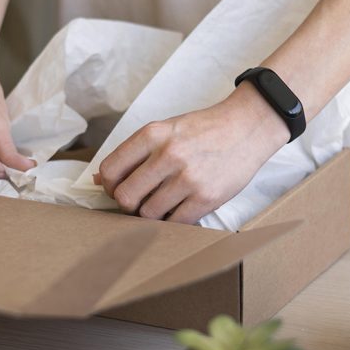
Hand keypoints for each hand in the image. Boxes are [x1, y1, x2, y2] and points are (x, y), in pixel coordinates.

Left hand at [96, 82, 289, 223]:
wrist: (248, 126)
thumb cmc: (204, 129)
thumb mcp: (166, 129)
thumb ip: (135, 153)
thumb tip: (102, 179)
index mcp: (153, 134)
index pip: (111, 170)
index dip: (110, 186)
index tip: (119, 188)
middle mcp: (168, 155)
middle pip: (125, 197)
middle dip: (128, 204)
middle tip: (140, 201)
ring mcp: (188, 178)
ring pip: (148, 214)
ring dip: (152, 214)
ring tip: (164, 204)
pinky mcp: (206, 197)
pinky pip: (175, 222)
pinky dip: (172, 221)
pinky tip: (179, 209)